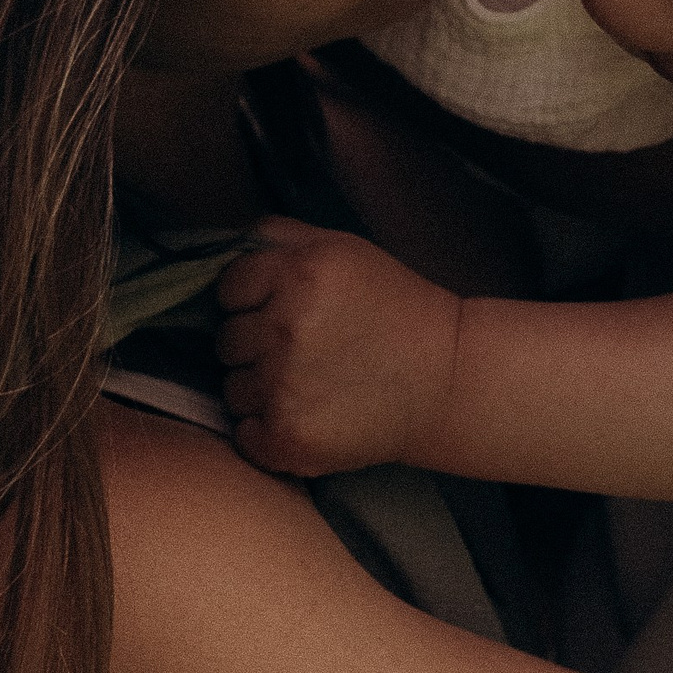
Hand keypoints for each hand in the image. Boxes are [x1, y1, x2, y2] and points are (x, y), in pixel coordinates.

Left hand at [213, 218, 465, 477]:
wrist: (446, 380)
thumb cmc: (395, 308)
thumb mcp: (345, 249)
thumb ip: (283, 236)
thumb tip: (228, 245)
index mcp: (298, 274)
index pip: (228, 288)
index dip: (250, 300)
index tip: (281, 310)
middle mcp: (284, 327)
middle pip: (226, 340)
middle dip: (255, 344)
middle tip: (302, 349)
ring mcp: (283, 386)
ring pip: (232, 388)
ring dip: (259, 388)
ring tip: (308, 384)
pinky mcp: (287, 436)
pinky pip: (242, 432)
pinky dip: (264, 429)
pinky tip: (304, 415)